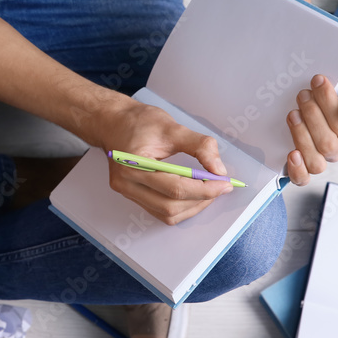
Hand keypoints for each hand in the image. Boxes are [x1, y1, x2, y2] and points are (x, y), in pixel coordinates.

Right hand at [98, 99, 234, 225]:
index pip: (175, 188)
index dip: (205, 189)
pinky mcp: (132, 196)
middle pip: (171, 205)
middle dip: (201, 198)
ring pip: (167, 214)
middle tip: (220, 186)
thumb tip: (219, 170)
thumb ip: (199, 146)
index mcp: (133, 165)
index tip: (225, 183)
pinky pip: (160, 212)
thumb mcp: (172, 127)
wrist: (112, 123)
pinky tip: (193, 193)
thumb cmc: (138, 122)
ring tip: (208, 190)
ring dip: (193, 206)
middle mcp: (126, 184)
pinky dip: (181, 207)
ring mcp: (128, 193)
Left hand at [285, 70, 337, 185]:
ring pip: (316, 161)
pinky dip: (298, 170)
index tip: (318, 80)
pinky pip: (302, 178)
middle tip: (303, 94)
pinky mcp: (301, 163)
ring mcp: (320, 157)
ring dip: (302, 136)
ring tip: (294, 114)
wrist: (318, 89)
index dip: (329, 104)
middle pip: (328, 144)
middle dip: (313, 115)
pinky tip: (292, 154)